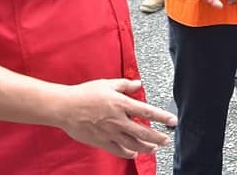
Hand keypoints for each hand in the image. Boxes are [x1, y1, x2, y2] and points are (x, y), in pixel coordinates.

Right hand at [56, 78, 173, 158]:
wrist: (64, 107)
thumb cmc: (84, 94)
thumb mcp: (107, 84)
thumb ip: (125, 85)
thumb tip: (138, 84)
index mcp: (121, 103)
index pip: (146, 112)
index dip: (161, 117)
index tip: (172, 121)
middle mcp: (118, 120)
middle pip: (143, 132)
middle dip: (157, 137)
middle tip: (166, 139)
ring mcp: (110, 132)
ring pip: (133, 143)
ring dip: (146, 147)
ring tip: (154, 148)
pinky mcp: (101, 141)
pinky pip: (118, 150)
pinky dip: (128, 153)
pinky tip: (134, 153)